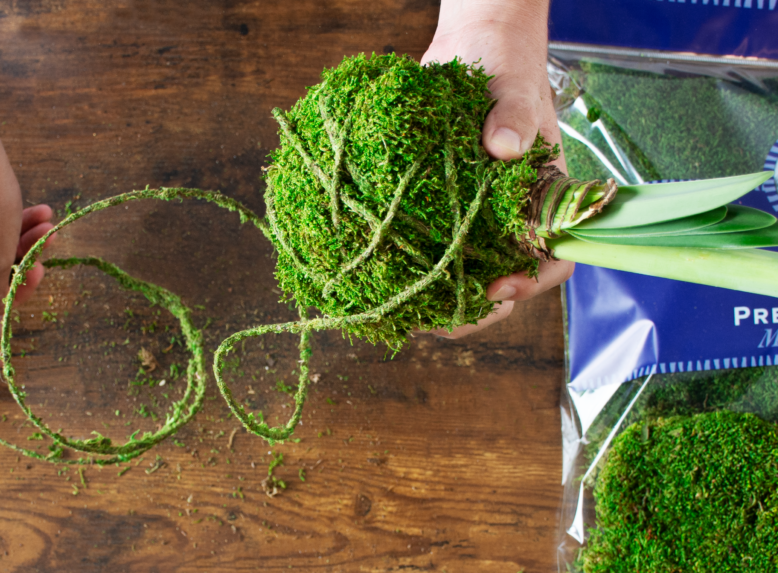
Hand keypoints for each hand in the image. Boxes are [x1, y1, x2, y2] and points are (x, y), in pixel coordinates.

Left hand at [420, 0, 573, 338]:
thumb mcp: (515, 88)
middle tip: (437, 319)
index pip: (553, 258)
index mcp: (543, 199)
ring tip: (408, 310)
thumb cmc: (505, 65)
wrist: (470, 45)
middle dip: (475, 308)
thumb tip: (504, 146)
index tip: (497, 288)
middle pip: (504, 279)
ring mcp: (477, 215)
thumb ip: (515, 115)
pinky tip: (385, 277)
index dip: (531, 282)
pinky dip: (414, 266)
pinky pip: (433, 245)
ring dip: (441, 296)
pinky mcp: (441, 207)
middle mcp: (512, 216)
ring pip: (466, 271)